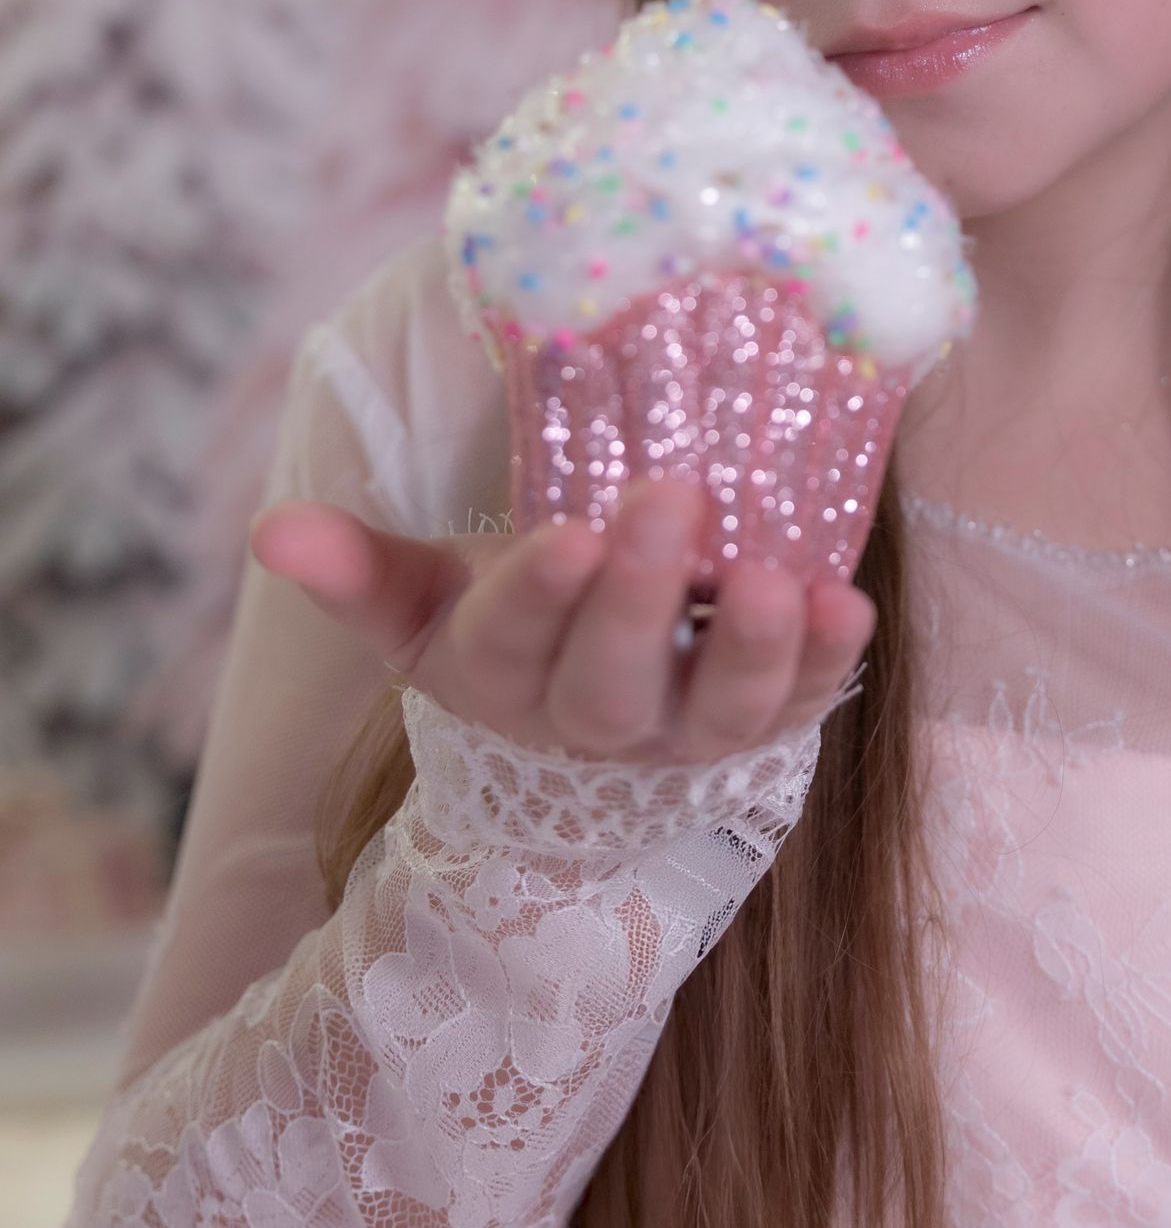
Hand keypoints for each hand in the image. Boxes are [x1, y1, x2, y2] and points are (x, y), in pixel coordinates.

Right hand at [248, 472, 874, 765]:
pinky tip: (843, 603)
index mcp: (499, 674)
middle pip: (612, 680)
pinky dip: (823, 660)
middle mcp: (593, 719)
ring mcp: (683, 730)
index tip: (570, 532)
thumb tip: (271, 532)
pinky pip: (798, 704)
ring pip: (717, 713)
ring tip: (772, 578)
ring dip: (749, 648)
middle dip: (641, 597)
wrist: (589, 721)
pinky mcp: (763, 722)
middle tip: (670, 497)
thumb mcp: (426, 600)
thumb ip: (359, 568)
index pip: (511, 641)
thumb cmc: (507, 624)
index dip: (539, 594)